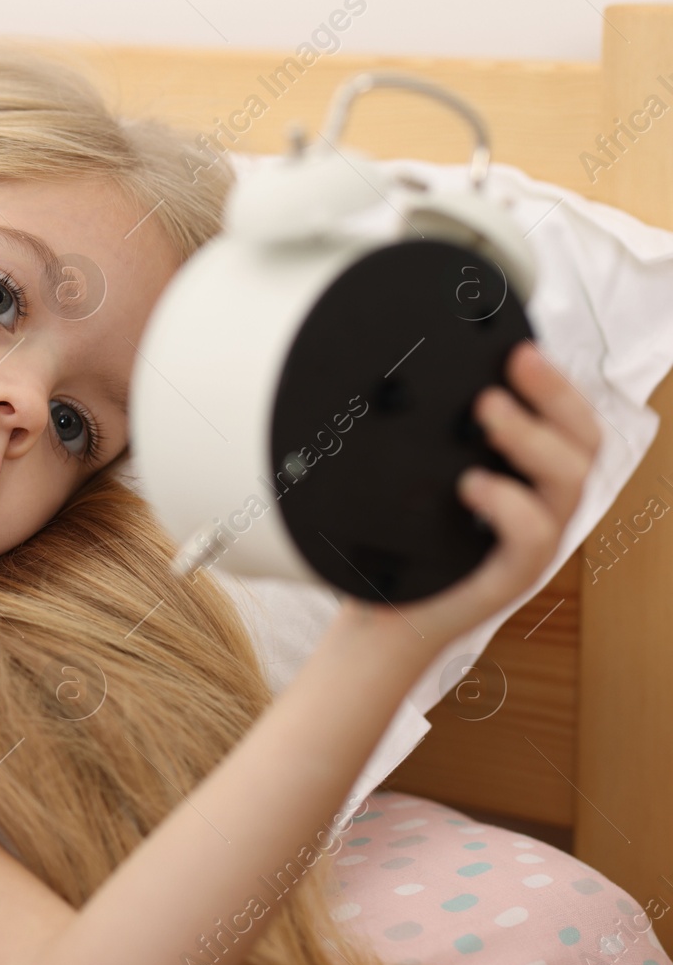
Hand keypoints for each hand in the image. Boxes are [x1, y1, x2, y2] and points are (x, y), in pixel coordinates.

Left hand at [354, 340, 602, 650]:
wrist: (379, 619)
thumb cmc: (399, 550)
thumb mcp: (417, 482)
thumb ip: (432, 442)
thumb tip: (406, 380)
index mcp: (526, 478)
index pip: (568, 421)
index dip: (555, 382)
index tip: (517, 345)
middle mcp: (540, 505)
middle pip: (584, 441)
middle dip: (555, 393)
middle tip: (513, 363)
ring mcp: (533, 542)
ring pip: (569, 480)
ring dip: (531, 436)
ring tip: (487, 410)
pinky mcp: (512, 576)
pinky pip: (535, 534)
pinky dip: (509, 502)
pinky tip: (471, 484)